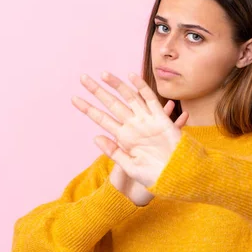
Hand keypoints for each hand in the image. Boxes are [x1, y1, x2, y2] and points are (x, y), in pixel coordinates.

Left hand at [71, 71, 188, 188]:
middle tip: (83, 78)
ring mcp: (146, 120)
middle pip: (111, 104)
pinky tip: (131, 75)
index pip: (101, 119)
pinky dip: (141, 87)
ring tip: (103, 74)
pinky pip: (150, 99)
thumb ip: (114, 152)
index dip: (88, 108)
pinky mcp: (161, 119)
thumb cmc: (154, 176)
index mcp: (123, 137)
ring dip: (116, 85)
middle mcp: (133, 126)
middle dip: (97, 91)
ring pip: (129, 97)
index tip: (74, 99)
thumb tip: (96, 137)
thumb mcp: (129, 167)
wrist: (177, 177)